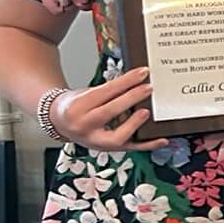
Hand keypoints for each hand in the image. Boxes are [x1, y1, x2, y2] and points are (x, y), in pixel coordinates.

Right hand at [51, 67, 169, 151]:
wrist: (60, 123)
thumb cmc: (76, 105)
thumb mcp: (86, 93)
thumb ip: (109, 90)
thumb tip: (136, 80)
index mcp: (77, 108)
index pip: (104, 92)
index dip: (125, 82)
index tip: (143, 72)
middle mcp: (84, 127)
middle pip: (109, 112)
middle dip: (130, 99)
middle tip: (148, 88)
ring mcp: (96, 141)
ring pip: (117, 137)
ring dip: (134, 124)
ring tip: (147, 112)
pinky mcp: (109, 150)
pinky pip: (131, 149)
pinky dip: (148, 145)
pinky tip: (163, 140)